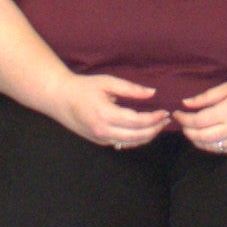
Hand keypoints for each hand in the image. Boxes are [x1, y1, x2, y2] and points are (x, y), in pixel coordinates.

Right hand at [40, 71, 173, 150]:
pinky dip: (137, 139)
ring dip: (148, 136)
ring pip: (132, 143)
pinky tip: (145, 130)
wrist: (60, 99)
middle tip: (166, 120)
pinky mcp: (100, 142)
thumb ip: (131, 89)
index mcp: (105, 114)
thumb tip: (152, 93)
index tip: (164, 112)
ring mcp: (101, 138)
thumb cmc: (83, 87)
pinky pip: (123, 144)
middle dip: (155, 129)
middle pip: (137, 136)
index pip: (137, 121)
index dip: (154, 118)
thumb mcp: (108, 82)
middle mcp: (103, 130)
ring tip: (159, 125)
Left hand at [175, 77, 226, 155]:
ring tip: (190, 129)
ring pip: (208, 146)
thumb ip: (206, 97)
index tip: (177, 113)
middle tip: (182, 122)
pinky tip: (203, 137)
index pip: (198, 121)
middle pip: (200, 136)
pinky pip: (219, 149)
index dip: (183, 119)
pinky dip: (207, 145)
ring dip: (195, 139)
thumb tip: (186, 103)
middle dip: (186, 130)